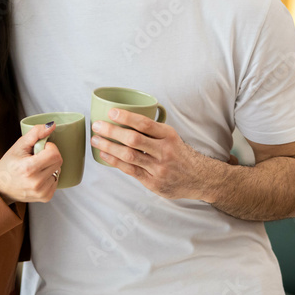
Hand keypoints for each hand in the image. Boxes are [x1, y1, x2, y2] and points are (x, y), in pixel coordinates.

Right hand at [0, 123, 63, 203]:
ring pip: (59, 171)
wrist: (1, 187)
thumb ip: (36, 133)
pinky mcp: (46, 197)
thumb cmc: (9, 165)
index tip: (40, 148)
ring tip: (36, 168)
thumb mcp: (19, 145)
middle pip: (58, 162)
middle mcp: (36, 183)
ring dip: (50, 166)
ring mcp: (42, 192)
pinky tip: (38, 176)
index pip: (54, 154)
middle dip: (50, 155)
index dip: (50, 147)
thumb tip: (51, 125)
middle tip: (37, 157)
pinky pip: (56, 180)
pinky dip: (50, 176)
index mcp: (29, 168)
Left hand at [91, 109, 211, 200]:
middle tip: (97, 125)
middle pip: (134, 139)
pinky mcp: (153, 182)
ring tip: (96, 140)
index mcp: (169, 135)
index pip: (145, 123)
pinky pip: (130, 170)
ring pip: (129, 155)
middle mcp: (164, 151)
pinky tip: (104, 155)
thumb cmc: (179, 154)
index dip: (126, 117)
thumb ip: (152, 131)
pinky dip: (114, 161)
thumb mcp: (171, 138)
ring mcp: (158, 168)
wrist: (198, 178)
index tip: (110, 112)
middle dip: (112, 131)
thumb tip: (124, 117)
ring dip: (109, 147)